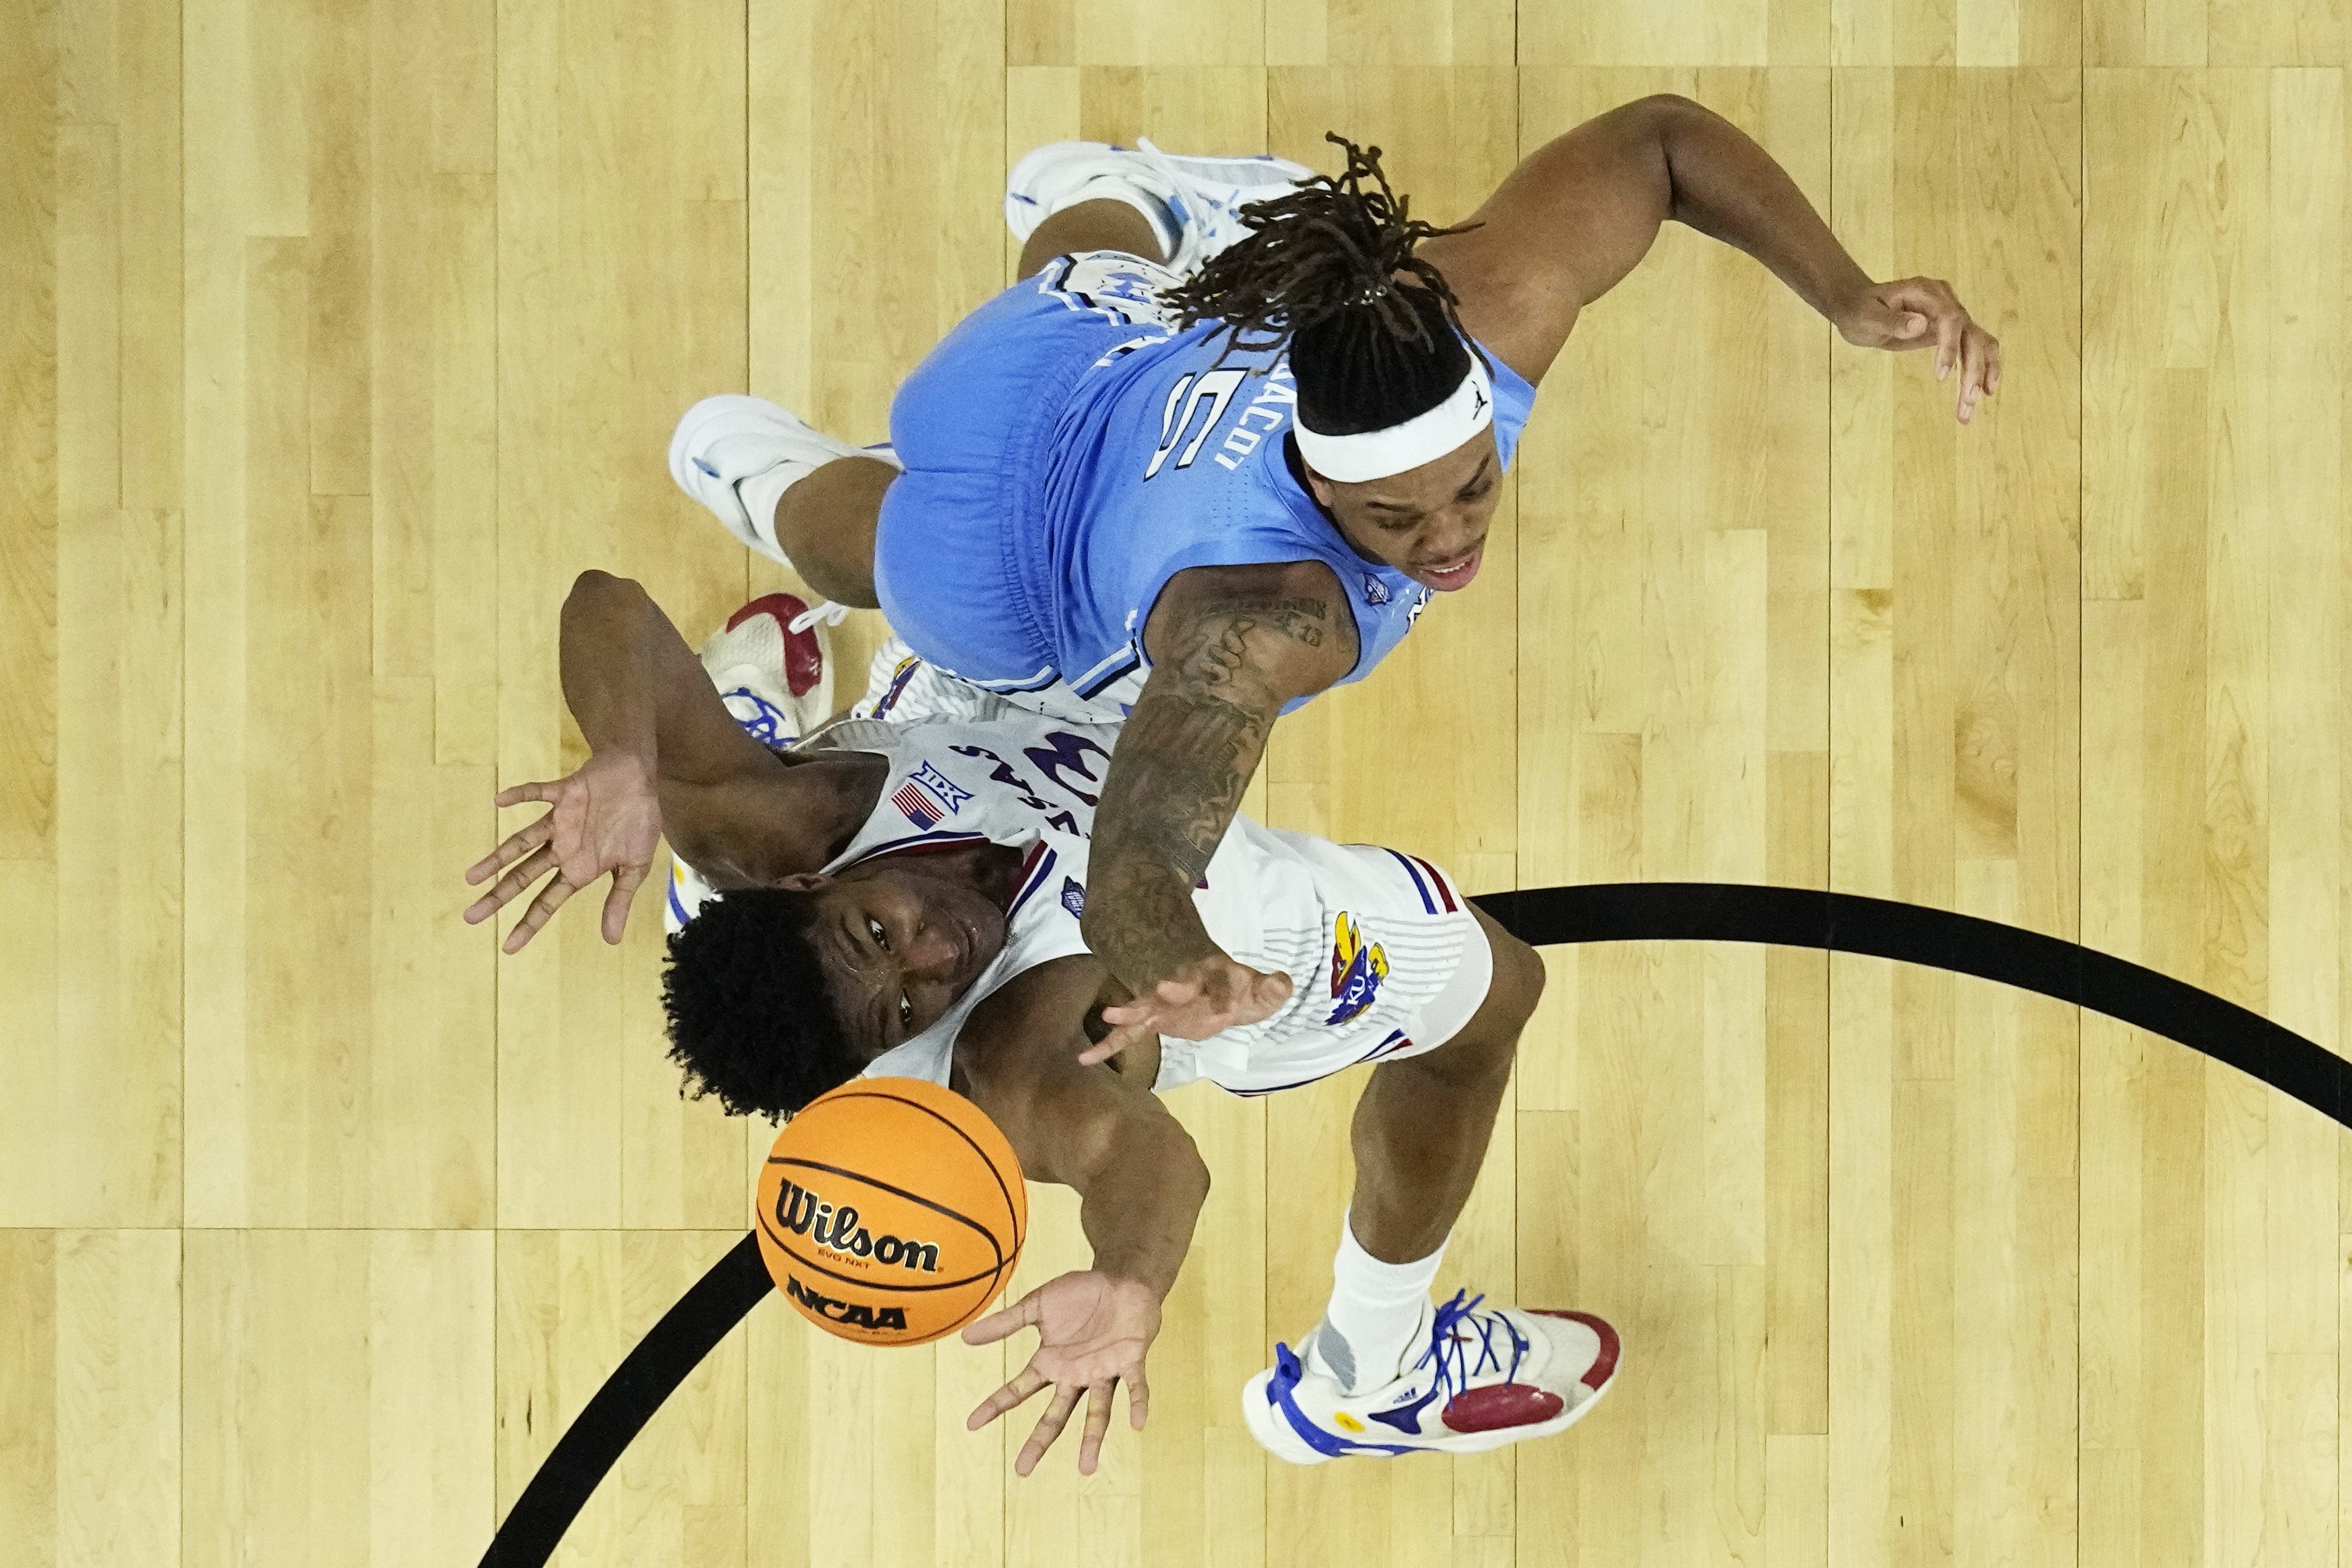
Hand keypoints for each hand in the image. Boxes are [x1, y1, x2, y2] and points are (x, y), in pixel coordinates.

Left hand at [462, 750, 662, 952]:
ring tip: (471, 877)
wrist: (640, 779)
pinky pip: (538, 793)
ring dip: (497, 857)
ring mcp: (560, 822)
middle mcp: (563, 849)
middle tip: (471, 917)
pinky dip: (520, 796)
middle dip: (498, 896)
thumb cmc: (639, 823)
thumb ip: (619, 901)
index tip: (508, 948)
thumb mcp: (636, 868)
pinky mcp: (564, 794)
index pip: (547, 901)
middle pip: (523, 876)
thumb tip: (610, 941)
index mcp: (579, 869)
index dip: (528, 924)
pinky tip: (500, 802)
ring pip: (521, 843)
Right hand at [964, 1271, 1160, 1475]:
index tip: (972, 1424)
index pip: (1018, 1390)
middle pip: (1055, 1415)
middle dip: (1039, 1442)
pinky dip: (1137, 1404)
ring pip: (1097, 1412)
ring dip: (1093, 1438)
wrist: (1120, 1279)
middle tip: (1022, 1470)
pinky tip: (1138, 1424)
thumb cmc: (1080, 1293)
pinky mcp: (1130, 1361)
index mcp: (1050, 1364)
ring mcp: (1103, 1372)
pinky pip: (1134, 1386)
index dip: (995, 1406)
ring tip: (1086, 1468)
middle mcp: (1075, 1376)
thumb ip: (1006, 1323)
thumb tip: (965, 1336)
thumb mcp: (1037, 1305)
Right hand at [1080, 955, 1292, 1066]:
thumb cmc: (1240, 991)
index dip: (1224, 990)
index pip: (1220, 981)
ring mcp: (1164, 1005)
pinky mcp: (1152, 1022)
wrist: (1217, 993)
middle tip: (1163, 987)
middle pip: (1177, 987)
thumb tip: (1283, 982)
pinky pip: (1126, 1035)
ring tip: (1108, 1014)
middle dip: (1171, 989)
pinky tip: (1084, 1059)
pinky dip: (1107, 1047)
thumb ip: (1272, 988)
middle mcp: (1185, 987)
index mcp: (1214, 977)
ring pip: (1145, 1008)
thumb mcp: (1261, 992)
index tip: (1228, 1006)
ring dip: (1130, 1010)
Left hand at [1834, 276, 2001, 424]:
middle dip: (1972, 368)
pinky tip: (1984, 391)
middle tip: (1967, 400)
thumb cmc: (1860, 311)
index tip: (1941, 376)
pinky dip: (1983, 368)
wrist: (1860, 307)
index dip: (1950, 346)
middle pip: (1970, 334)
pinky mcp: (1953, 331)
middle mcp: (1945, 301)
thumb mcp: (1867, 317)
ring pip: (1978, 343)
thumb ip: (1892, 321)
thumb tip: (1921, 324)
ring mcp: (1952, 315)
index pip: (1950, 318)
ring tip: (1969, 407)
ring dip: (1980, 374)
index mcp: (1926, 292)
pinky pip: (1975, 347)